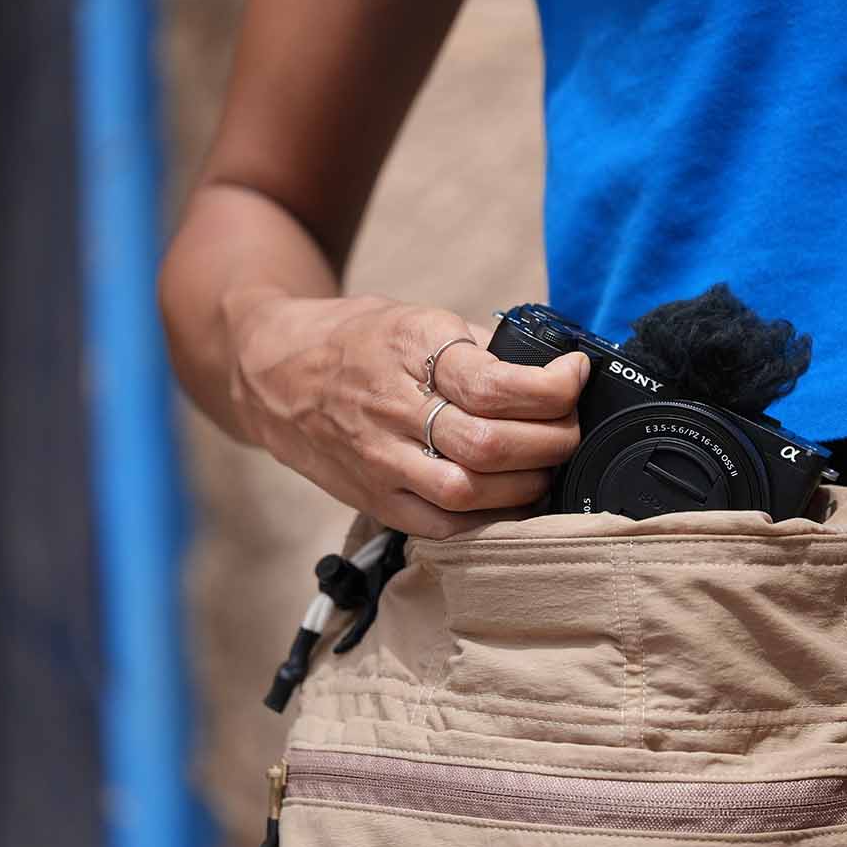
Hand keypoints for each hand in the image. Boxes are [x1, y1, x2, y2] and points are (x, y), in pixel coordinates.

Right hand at [228, 294, 588, 538]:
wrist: (273, 372)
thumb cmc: (355, 341)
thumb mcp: (415, 320)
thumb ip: (477, 348)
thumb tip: (548, 370)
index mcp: (408, 350)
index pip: (495, 384)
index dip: (552, 388)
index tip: (573, 377)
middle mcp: (392, 407)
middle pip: (490, 444)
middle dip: (551, 441)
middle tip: (568, 429)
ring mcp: (380, 459)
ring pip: (469, 491)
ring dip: (527, 485)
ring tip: (545, 466)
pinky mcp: (373, 498)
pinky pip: (442, 526)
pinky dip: (489, 519)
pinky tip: (512, 502)